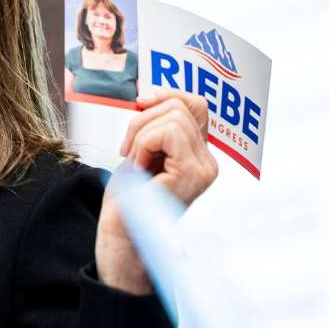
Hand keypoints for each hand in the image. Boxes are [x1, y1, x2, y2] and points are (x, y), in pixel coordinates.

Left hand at [95, 90, 218, 293]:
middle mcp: (208, 161)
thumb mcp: (141, 151)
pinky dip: (143, 143)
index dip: (166, 94)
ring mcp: (204, 168)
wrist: (120, 234)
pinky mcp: (193, 174)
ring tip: (134, 162)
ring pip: (172, 116)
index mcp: (198, 153)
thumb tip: (153, 93)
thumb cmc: (127, 198)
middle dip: (144, 118)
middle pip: (182, 105)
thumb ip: (155, 124)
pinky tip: (138, 167)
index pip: (195, 103)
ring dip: (140, 134)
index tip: (140, 104)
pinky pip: (166, 132)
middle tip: (129, 149)